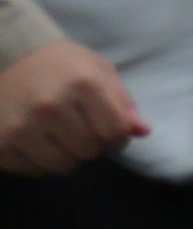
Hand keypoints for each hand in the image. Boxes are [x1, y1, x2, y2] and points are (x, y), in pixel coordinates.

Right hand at [0, 38, 143, 176]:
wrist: (8, 58)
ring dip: (70, 157)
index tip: (112, 131)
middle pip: (90, 151)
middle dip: (94, 146)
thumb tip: (143, 132)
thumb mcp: (98, 70)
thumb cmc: (60, 64)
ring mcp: (21, 128)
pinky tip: (40, 142)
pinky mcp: (0, 144)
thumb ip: (122, 101)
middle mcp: (51, 107)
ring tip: (64, 137)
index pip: (115, 132)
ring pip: (63, 166)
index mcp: (83, 84)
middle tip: (85, 131)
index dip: (119, 136)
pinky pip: (35, 170)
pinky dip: (43, 162)